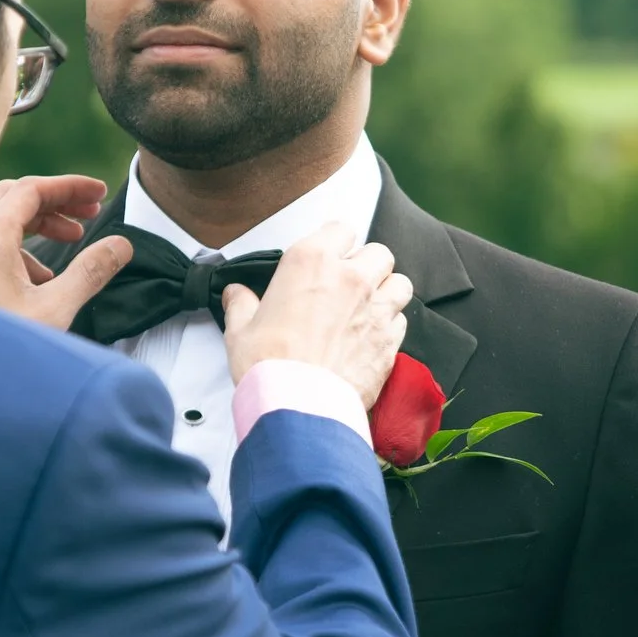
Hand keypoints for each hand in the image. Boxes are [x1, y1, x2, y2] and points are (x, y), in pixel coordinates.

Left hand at [0, 175, 133, 331]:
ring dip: (40, 226)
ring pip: (1, 223)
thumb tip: (120, 246)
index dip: (69, 187)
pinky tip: (43, 280)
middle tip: (90, 213)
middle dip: (56, 201)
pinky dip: (22, 249)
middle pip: (14, 199)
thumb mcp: (56, 310)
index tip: (99, 193)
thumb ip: (91, 272)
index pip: (31, 191)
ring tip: (73, 244)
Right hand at [222, 223, 413, 407]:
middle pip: (378, 253)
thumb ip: (241, 305)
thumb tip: (236, 295)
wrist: (297, 408)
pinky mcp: (389, 341)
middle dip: (367, 264)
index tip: (329, 254)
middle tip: (349, 282)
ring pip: (399, 283)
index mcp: (311, 263)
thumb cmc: (269, 367)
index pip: (340, 229)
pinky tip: (372, 336)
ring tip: (369, 306)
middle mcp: (350, 279)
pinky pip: (401, 321)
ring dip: (387, 291)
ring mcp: (375, 309)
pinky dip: (390, 325)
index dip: (335, 241)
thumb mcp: (240, 330)